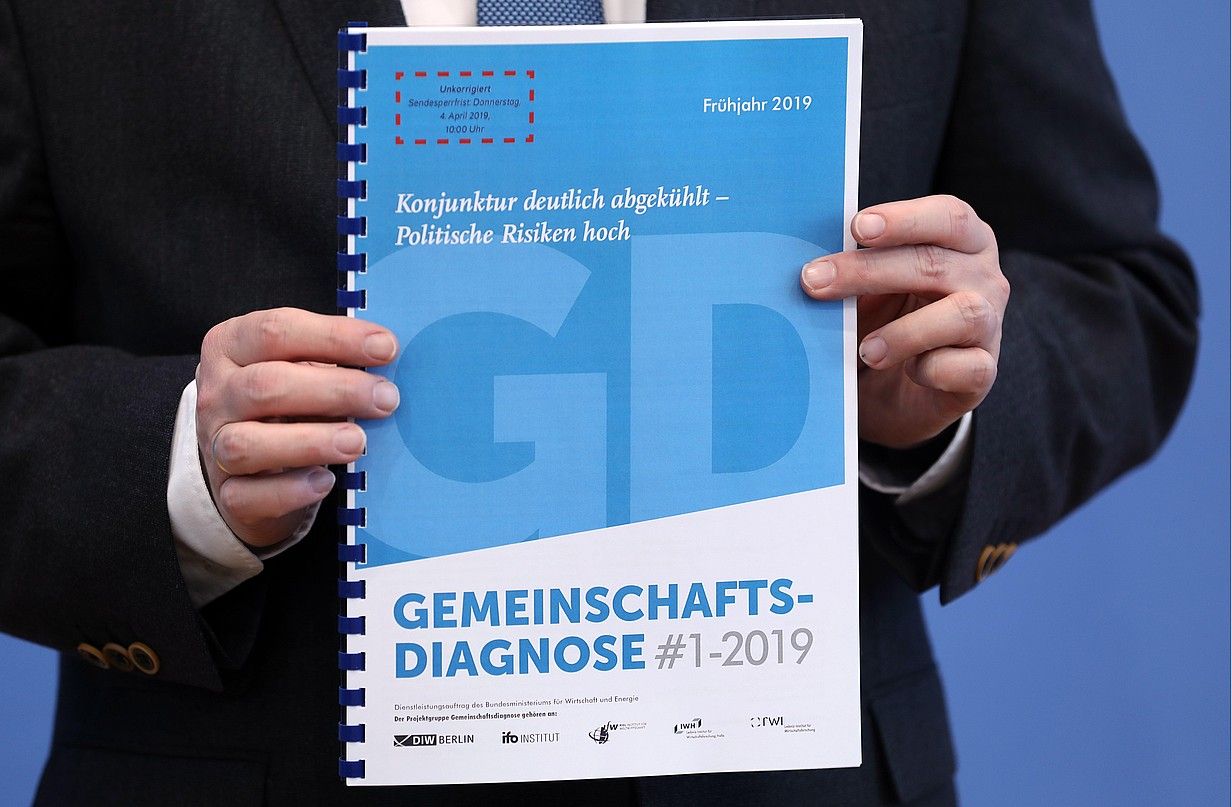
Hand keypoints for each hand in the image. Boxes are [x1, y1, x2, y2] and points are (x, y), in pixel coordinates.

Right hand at [195, 308, 399, 546]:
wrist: (252, 464)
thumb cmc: (287, 403)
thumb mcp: (303, 368)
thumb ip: (334, 360)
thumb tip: (388, 356)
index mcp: (231, 346)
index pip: (276, 332)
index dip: (335, 337)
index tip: (386, 347)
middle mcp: (216, 394)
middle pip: (266, 385)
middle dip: (334, 390)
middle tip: (385, 398)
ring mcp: (214, 446)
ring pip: (248, 444)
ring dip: (310, 442)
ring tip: (357, 442)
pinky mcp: (227, 493)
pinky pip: (248, 496)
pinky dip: (290, 490)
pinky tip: (325, 481)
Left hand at [800, 195, 1009, 448]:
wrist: (896, 390)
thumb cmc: (885, 320)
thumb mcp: (868, 288)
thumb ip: (853, 265)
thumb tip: (810, 261)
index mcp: (962, 241)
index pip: (948, 216)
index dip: (903, 220)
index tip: (857, 228)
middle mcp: (983, 277)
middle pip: (935, 263)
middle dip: (869, 270)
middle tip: (815, 281)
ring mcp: (990, 325)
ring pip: (963, 314)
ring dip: (906, 331)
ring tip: (866, 349)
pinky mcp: (983, 370)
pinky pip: (968, 367)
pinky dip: (932, 369)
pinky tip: (909, 371)